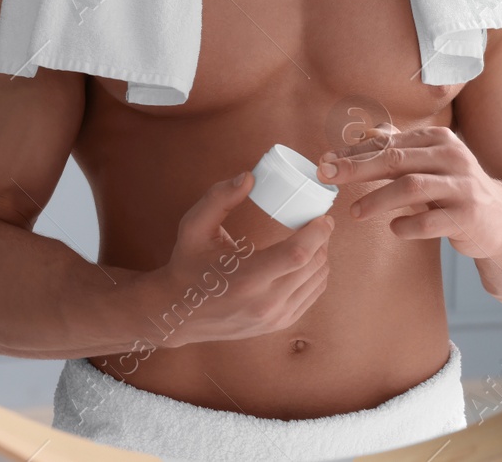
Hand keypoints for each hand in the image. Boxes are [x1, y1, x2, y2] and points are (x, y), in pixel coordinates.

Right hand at [145, 171, 334, 346]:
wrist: (178, 313)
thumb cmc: (188, 265)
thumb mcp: (194, 227)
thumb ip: (219, 198)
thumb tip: (249, 177)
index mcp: (246, 278)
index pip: (297, 254)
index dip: (317, 232)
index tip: (322, 215)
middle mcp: (265, 303)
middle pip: (313, 265)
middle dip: (322, 238)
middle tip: (319, 220)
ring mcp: (274, 318)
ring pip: (318, 280)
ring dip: (322, 254)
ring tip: (313, 237)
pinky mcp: (280, 324)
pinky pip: (313, 294)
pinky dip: (316, 273)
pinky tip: (308, 258)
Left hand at [317, 126, 501, 260]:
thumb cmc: (457, 189)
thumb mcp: (432, 163)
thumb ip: (401, 148)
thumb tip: (365, 133)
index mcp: (439, 141)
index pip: (389, 143)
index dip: (354, 153)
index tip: (325, 162)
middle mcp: (452, 157)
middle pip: (397, 159)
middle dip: (358, 168)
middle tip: (328, 178)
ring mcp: (462, 186)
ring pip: (412, 187)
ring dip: (378, 199)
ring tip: (355, 212)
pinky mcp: (469, 215)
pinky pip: (430, 220)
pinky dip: (407, 225)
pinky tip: (394, 229)